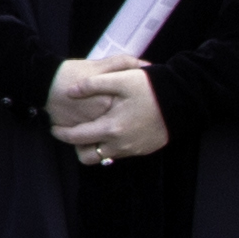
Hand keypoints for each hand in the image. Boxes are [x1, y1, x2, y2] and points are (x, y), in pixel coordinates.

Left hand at [49, 58, 169, 165]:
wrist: (184, 100)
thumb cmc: (151, 88)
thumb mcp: (121, 79)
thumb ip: (93, 85)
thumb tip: (70, 92)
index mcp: (111, 128)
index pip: (77, 137)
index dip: (61, 133)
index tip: (54, 127)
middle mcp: (121, 144)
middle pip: (87, 156)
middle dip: (75, 146)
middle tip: (71, 132)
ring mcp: (133, 149)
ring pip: (104, 158)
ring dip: (93, 148)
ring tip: (90, 132)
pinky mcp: (144, 149)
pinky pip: (120, 154)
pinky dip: (110, 146)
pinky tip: (110, 130)